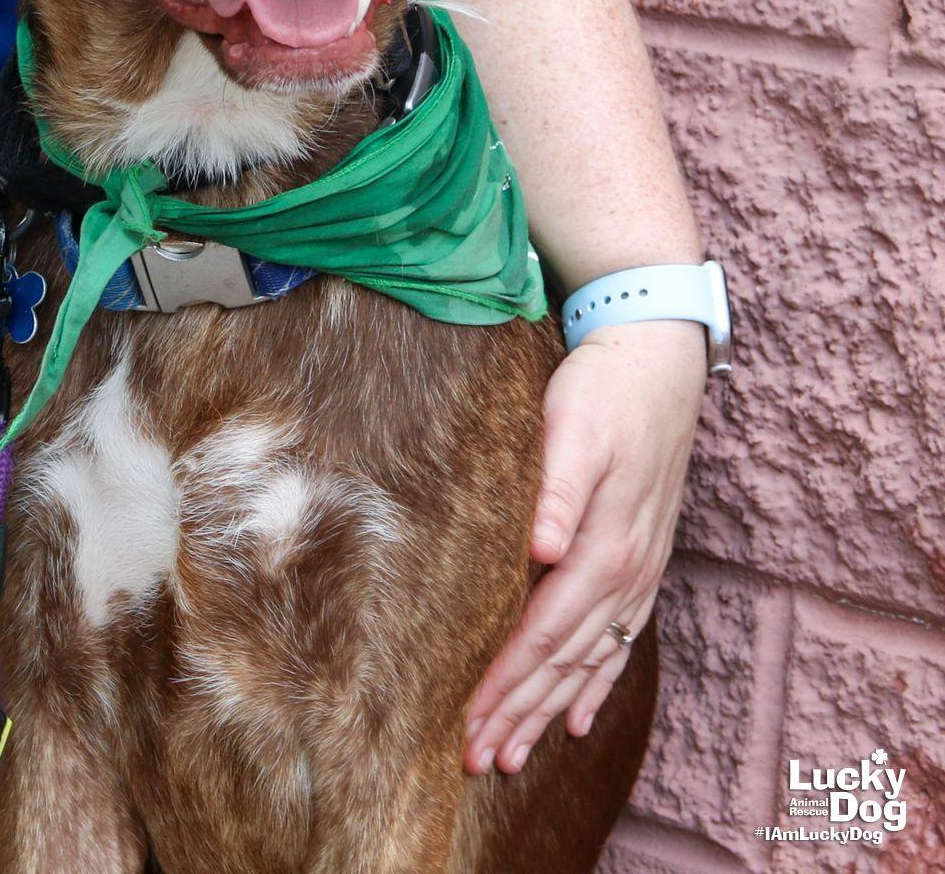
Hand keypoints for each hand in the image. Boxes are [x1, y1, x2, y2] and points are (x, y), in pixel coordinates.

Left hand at [463, 318, 706, 775]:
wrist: (658, 365)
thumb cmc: (603, 393)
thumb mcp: (574, 428)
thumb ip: (558, 491)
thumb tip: (540, 549)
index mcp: (603, 549)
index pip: (542, 634)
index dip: (505, 683)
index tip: (468, 724)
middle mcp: (626, 574)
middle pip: (563, 662)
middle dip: (519, 714)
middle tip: (476, 761)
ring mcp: (639, 572)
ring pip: (589, 661)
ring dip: (550, 710)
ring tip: (514, 756)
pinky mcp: (641, 561)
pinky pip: (620, 640)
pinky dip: (597, 683)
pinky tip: (579, 716)